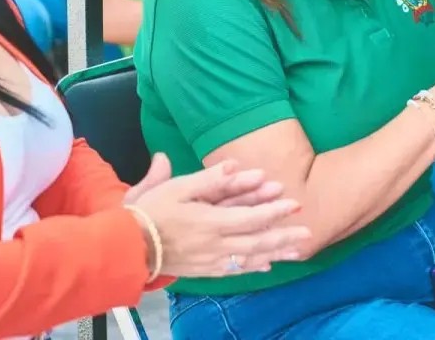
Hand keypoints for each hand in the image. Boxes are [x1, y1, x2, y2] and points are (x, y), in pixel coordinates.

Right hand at [127, 155, 309, 276]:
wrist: (126, 246)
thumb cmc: (150, 211)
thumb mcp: (177, 187)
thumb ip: (208, 178)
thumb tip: (234, 164)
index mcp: (210, 222)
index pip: (250, 218)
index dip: (274, 211)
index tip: (294, 204)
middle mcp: (215, 245)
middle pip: (257, 242)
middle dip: (284, 236)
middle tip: (308, 233)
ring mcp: (210, 261)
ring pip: (250, 258)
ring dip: (275, 254)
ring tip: (297, 251)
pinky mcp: (203, 270)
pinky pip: (234, 270)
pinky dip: (253, 267)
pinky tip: (267, 265)